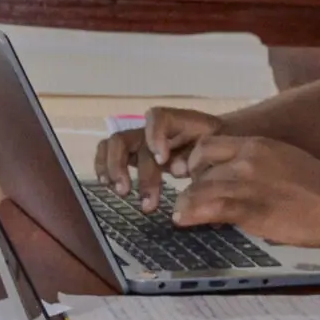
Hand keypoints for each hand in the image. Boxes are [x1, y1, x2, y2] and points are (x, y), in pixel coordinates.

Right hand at [94, 108, 223, 211]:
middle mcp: (153, 128)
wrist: (214, 140)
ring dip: (115, 168)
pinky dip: (103, 166)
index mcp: (178, 121)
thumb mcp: (214, 149)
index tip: (163, 161)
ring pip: (114, 144)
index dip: (155, 136)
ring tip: (123, 192)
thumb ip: (196, 158)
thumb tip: (176, 168)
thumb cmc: (215, 145)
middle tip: (147, 202)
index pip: (159, 117)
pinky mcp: (131, 152)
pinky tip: (107, 184)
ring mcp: (139, 139)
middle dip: (139, 172)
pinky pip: (107, 151)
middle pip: (134, 139)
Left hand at [173, 135, 319, 247]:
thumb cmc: (318, 188)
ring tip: (182, 214)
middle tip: (192, 199)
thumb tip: (237, 174)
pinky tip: (182, 221)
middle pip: (200, 168)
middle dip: (192, 185)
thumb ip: (258, 162)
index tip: (197, 175)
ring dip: (186, 203)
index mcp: (257, 144)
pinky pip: (208, 208)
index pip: (208, 145)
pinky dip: (190, 215)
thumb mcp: (285, 159)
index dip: (197, 161)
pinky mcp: (248, 208)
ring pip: (199, 189)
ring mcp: (246, 183)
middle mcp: (247, 159)